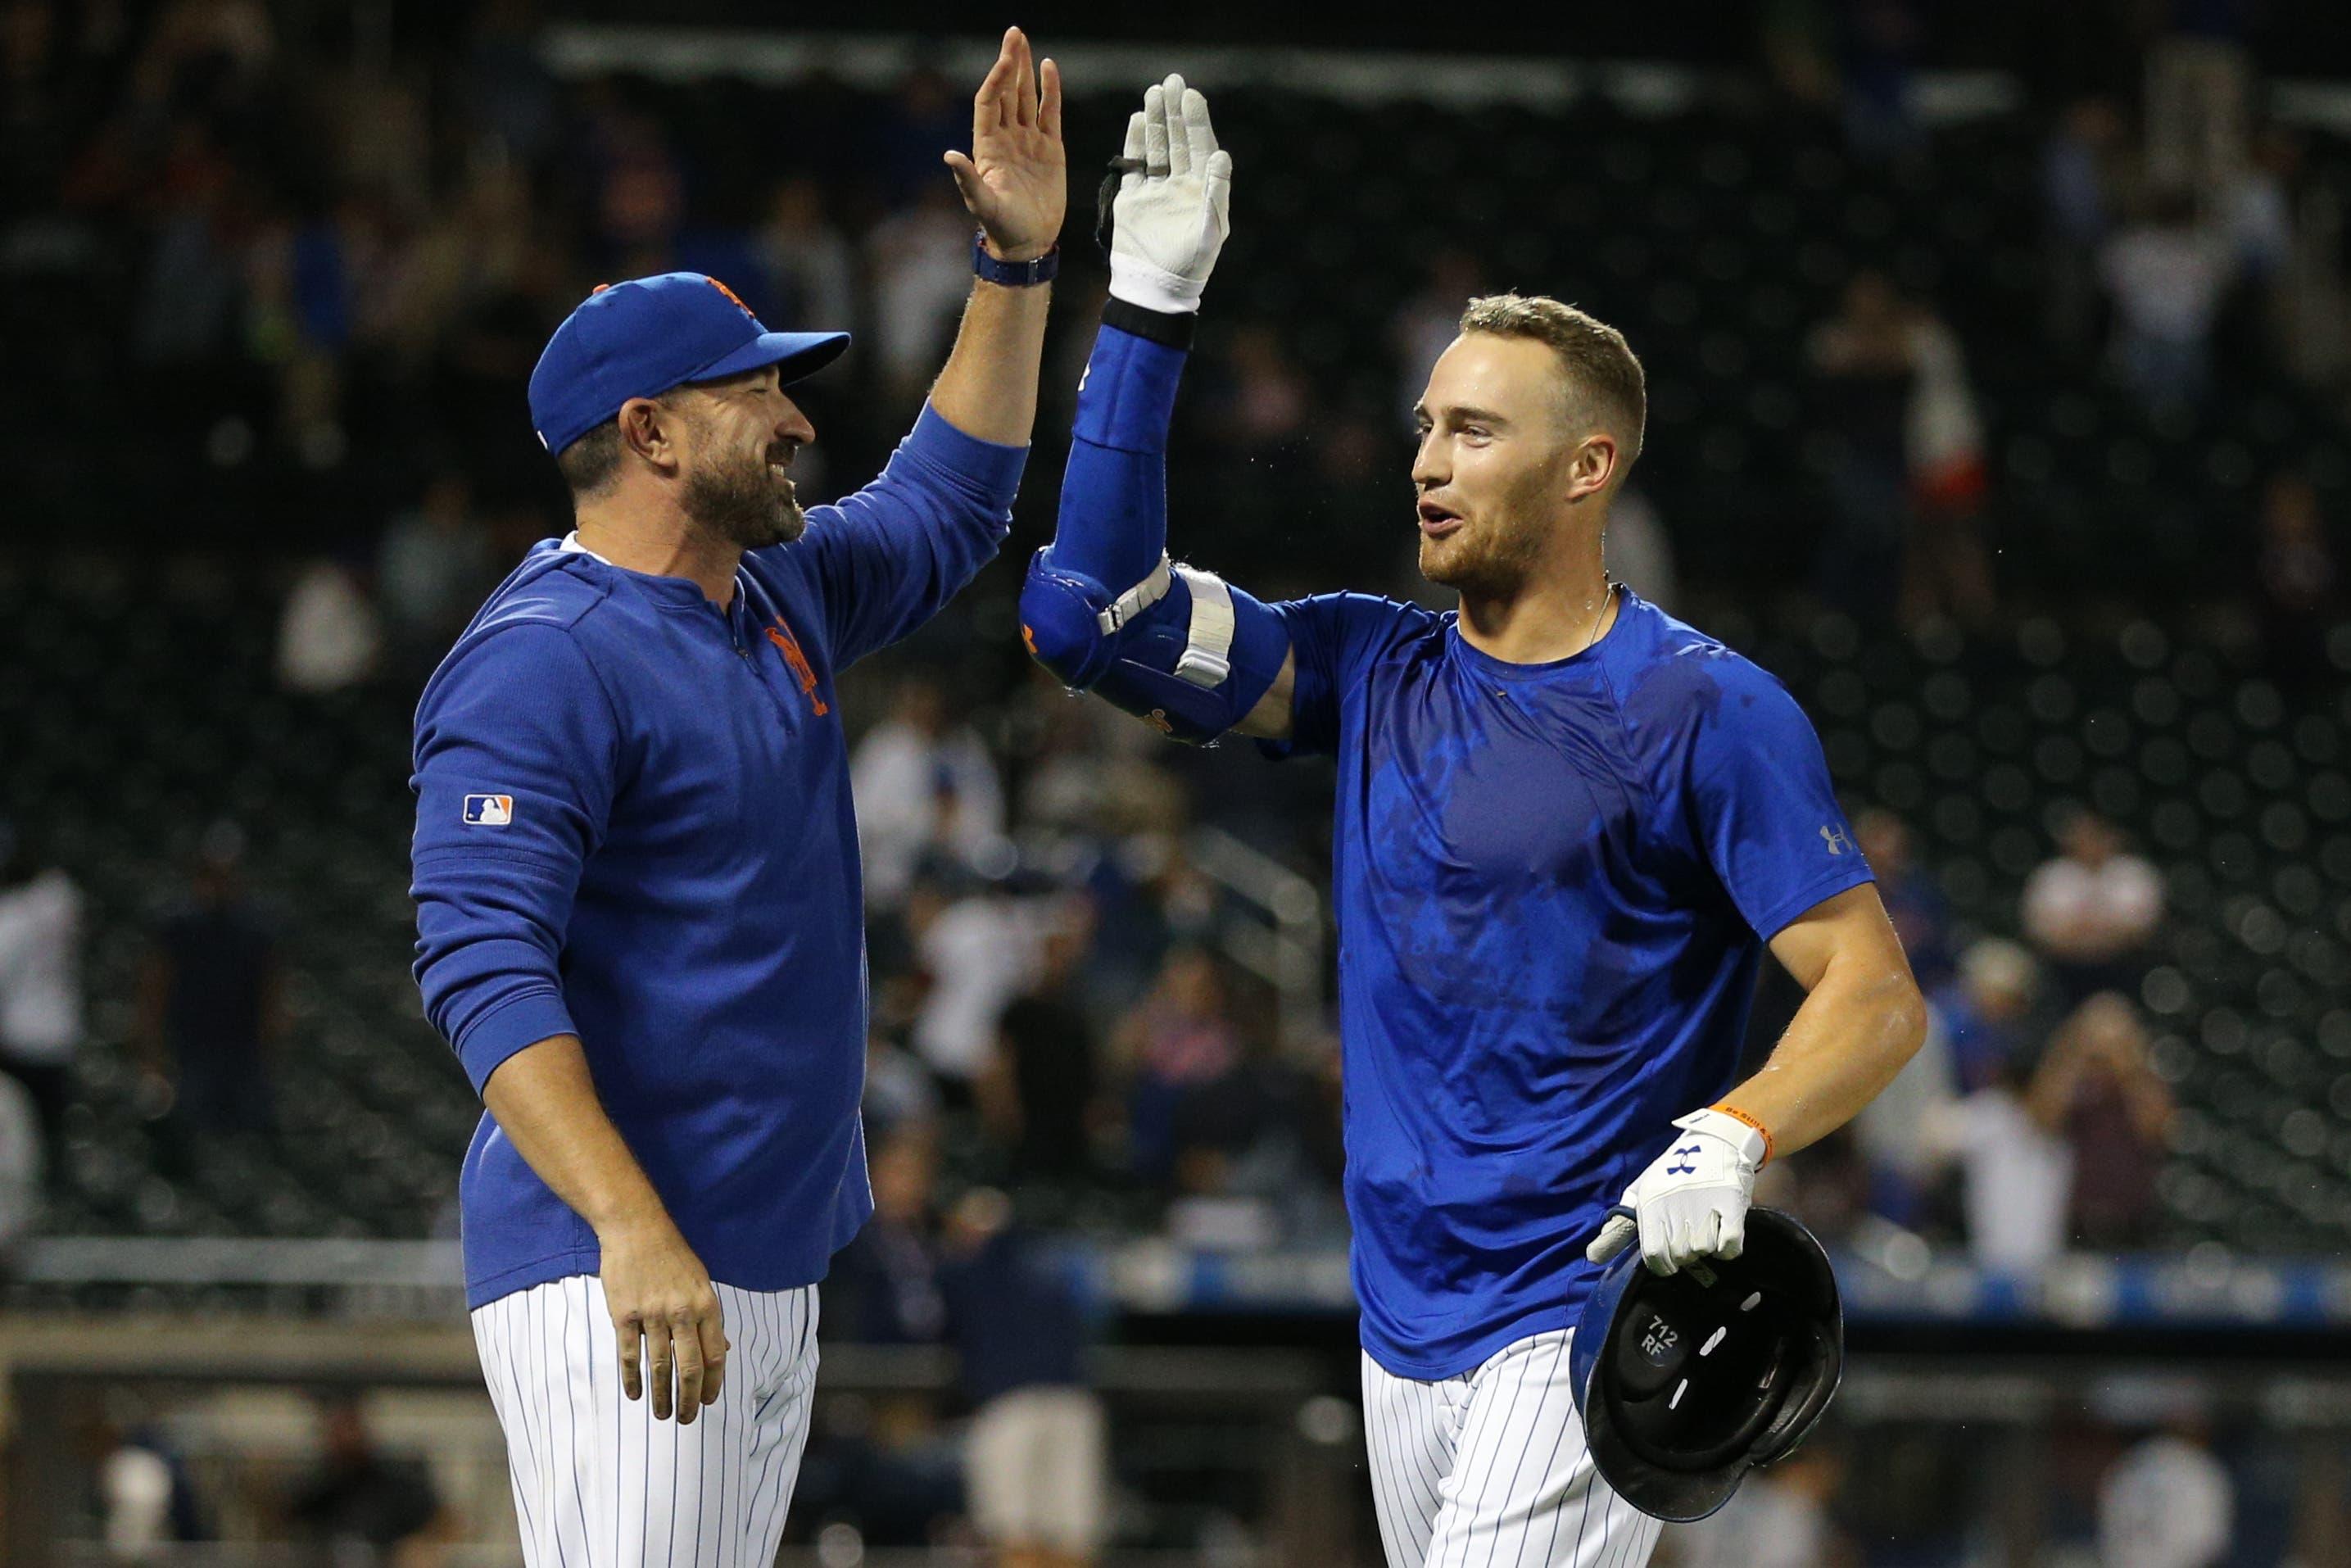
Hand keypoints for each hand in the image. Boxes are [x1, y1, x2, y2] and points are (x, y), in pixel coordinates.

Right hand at [599, 1216, 726, 1422]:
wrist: (636, 1229)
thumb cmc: (672, 1256)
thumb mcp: (702, 1282)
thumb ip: (711, 1318)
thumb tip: (725, 1350)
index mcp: (706, 1305)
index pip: (715, 1355)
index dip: (712, 1384)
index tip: (708, 1402)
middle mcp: (682, 1312)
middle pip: (689, 1368)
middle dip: (689, 1400)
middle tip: (685, 1419)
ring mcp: (652, 1314)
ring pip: (660, 1367)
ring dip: (662, 1396)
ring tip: (662, 1415)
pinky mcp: (625, 1315)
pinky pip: (630, 1355)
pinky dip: (633, 1379)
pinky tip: (635, 1395)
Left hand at [944, 27, 1065, 263]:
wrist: (1027, 242)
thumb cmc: (1001, 226)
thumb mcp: (981, 203)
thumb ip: (967, 178)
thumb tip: (949, 155)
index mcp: (988, 146)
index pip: (990, 102)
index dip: (996, 80)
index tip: (1004, 61)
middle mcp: (1007, 137)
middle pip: (1008, 91)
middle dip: (1009, 63)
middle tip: (1014, 34)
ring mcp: (1029, 141)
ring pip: (1027, 97)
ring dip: (1026, 70)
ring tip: (1025, 43)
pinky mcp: (1050, 149)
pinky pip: (1050, 113)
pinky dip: (1051, 91)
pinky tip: (1049, 69)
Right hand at [1108, 74, 1232, 313]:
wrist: (1156, 286)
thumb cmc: (1191, 262)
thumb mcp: (1212, 229)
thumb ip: (1216, 192)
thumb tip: (1222, 155)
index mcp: (1201, 190)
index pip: (1200, 146)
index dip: (1196, 121)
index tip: (1192, 95)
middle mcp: (1179, 186)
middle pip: (1176, 141)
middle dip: (1174, 112)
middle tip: (1171, 82)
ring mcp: (1155, 191)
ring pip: (1155, 148)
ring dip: (1154, 121)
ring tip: (1153, 93)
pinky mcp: (1132, 199)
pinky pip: (1133, 166)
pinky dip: (1134, 143)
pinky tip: (1136, 119)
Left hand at [1586, 1108, 1768, 1275]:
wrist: (1714, 1141)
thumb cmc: (1673, 1172)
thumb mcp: (1640, 1193)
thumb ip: (1619, 1227)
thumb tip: (1592, 1257)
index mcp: (1650, 1205)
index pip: (1654, 1254)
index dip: (1662, 1265)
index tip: (1670, 1261)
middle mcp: (1674, 1207)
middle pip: (1681, 1256)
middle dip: (1686, 1254)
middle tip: (1690, 1236)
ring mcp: (1704, 1206)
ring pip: (1704, 1250)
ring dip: (1707, 1247)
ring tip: (1706, 1228)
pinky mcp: (1730, 1204)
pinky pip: (1729, 1245)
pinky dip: (1727, 1249)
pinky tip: (1723, 1235)